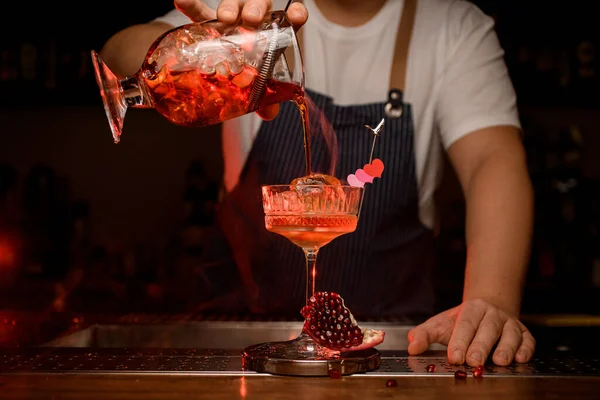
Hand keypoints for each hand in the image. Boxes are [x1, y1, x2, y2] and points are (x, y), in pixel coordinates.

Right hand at [174, 0, 308, 120]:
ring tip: (225, 18)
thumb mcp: (256, 87)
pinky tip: (181, 1)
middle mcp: (254, 22)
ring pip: (235, 3)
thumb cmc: (245, 75)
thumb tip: (269, 113)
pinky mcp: (207, 20)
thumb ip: (266, 99)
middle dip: (257, 9)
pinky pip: (199, 11)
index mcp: (272, 36)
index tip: (298, 15)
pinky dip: (191, 5)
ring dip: (231, 6)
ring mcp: (231, 19)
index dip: (296, 15)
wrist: (219, 69)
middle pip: (259, 5)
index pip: (289, 21)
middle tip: (252, 20)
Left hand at [407, 298, 535, 366]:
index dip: (460, 340)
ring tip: (499, 361)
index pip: (465, 324)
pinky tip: (519, 358)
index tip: (454, 356)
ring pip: (510, 334)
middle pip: (488, 328)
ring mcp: (510, 324)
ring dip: (506, 347)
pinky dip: (525, 349)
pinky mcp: (524, 334)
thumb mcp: (441, 324)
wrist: (489, 308)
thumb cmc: (463, 322)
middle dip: (481, 345)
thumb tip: (412, 346)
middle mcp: (493, 314)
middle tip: (474, 361)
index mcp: (472, 309)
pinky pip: (528, 341)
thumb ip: (425, 335)